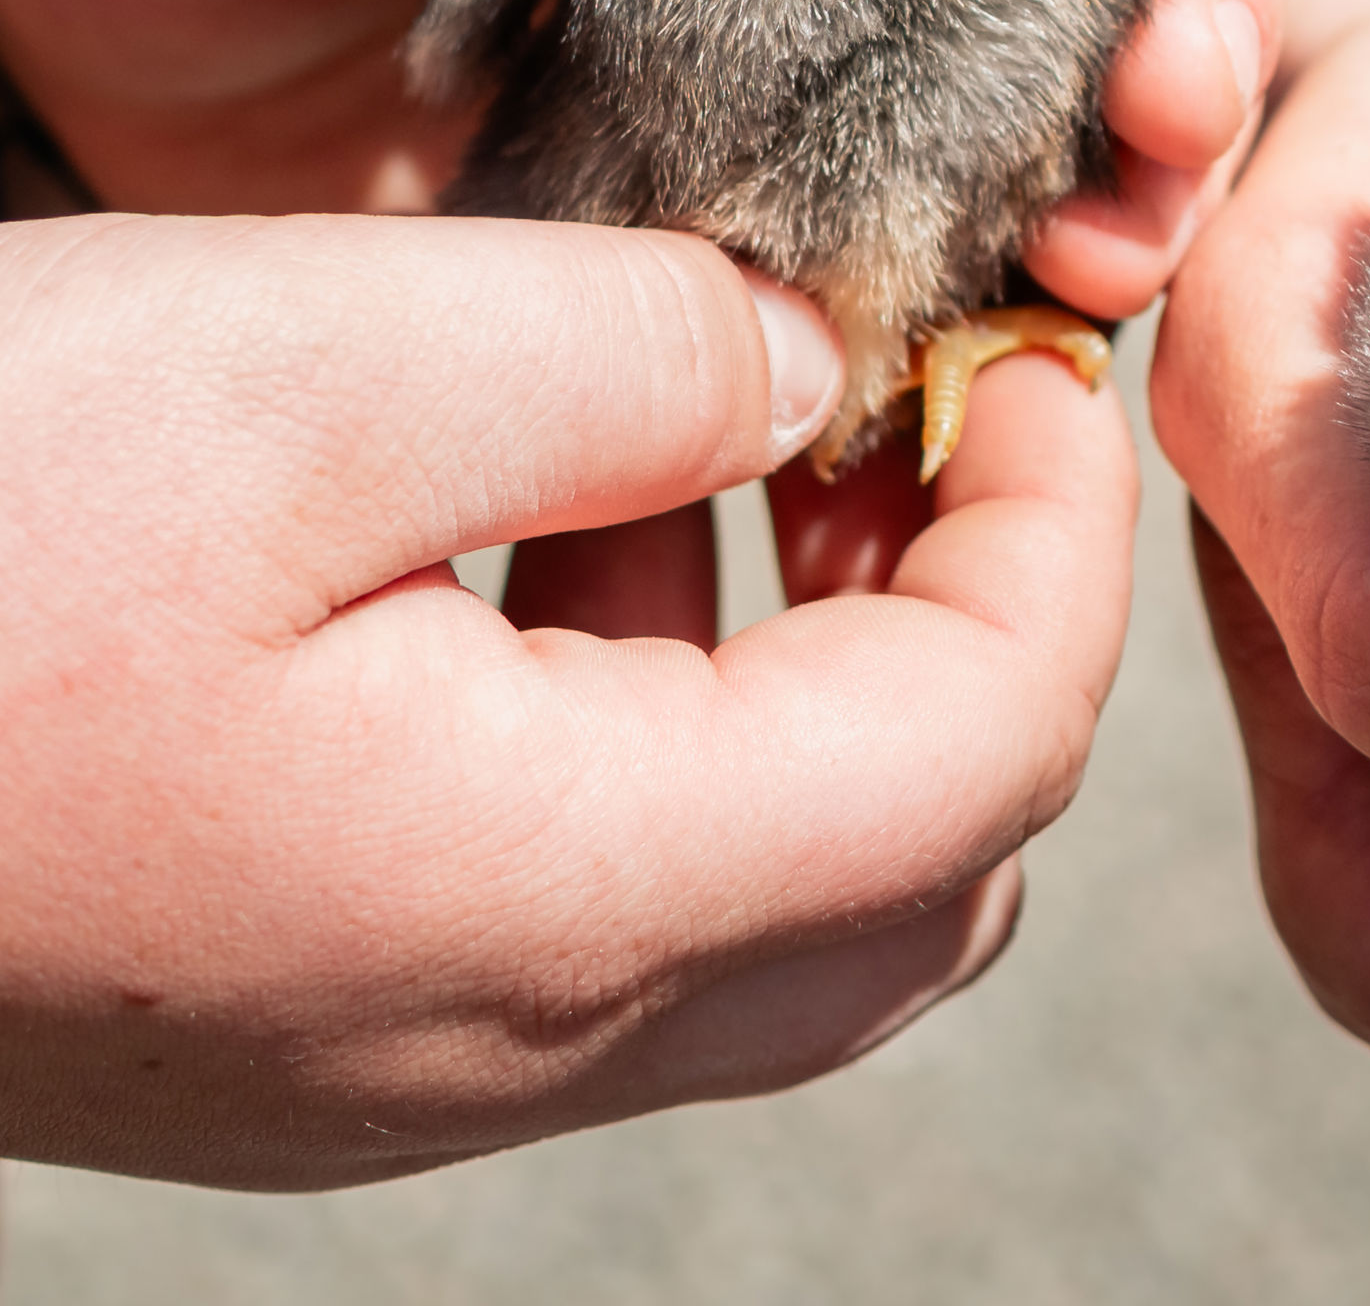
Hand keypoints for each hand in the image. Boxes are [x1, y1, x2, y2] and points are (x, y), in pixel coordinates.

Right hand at [0, 208, 1131, 1187]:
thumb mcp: (311, 357)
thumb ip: (628, 358)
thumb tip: (803, 363)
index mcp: (549, 905)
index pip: (986, 752)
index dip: (1057, 532)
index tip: (1032, 347)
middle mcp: (500, 1030)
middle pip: (915, 859)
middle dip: (977, 606)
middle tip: (922, 394)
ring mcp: (392, 1037)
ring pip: (771, 880)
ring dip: (825, 648)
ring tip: (764, 423)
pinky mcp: (297, 984)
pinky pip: (594, 868)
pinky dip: (661, 688)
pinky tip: (568, 503)